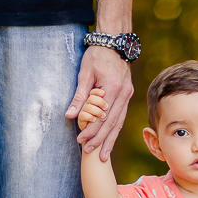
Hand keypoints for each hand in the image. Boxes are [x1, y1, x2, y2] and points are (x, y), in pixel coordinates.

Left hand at [66, 45, 132, 159]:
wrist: (114, 43)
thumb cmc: (96, 56)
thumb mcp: (84, 74)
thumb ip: (79, 96)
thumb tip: (70, 115)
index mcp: (113, 88)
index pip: (101, 116)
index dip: (91, 130)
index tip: (80, 140)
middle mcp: (124, 94)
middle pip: (112, 123)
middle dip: (100, 140)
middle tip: (89, 153)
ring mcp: (128, 95)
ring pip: (119, 123)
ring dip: (109, 140)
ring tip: (102, 155)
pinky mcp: (127, 95)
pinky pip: (121, 117)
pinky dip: (114, 130)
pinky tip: (109, 140)